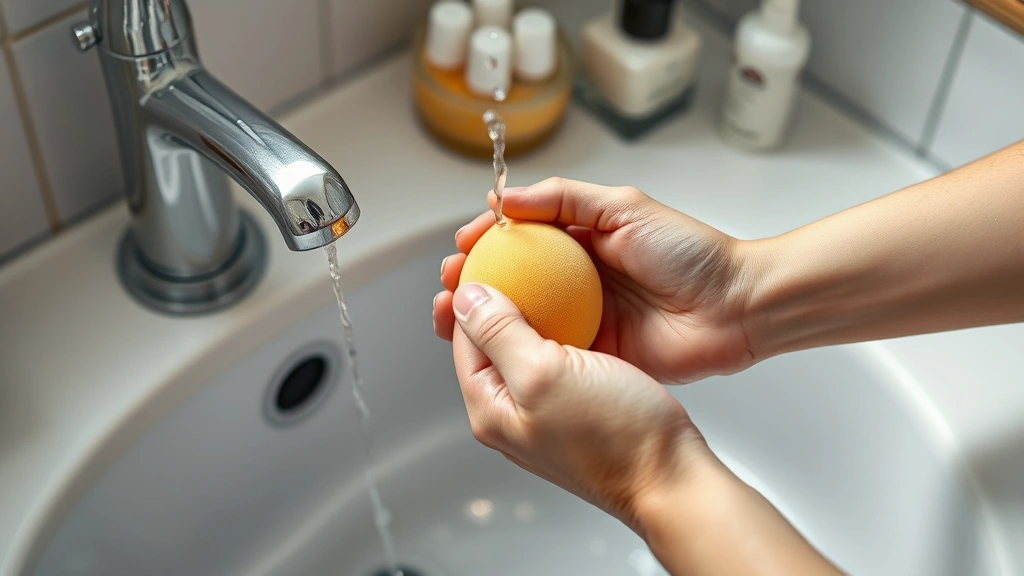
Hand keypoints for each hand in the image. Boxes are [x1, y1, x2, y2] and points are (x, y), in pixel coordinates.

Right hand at [434, 177, 755, 383]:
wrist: (736, 308)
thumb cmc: (692, 254)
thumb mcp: (625, 207)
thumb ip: (566, 199)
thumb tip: (508, 198)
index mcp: (584, 241)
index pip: (522, 237)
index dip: (487, 239)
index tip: (463, 244)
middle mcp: (578, 280)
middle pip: (512, 279)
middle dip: (473, 280)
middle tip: (449, 283)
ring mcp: (584, 319)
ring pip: (521, 318)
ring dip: (483, 316)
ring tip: (451, 315)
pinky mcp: (594, 354)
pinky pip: (547, 351)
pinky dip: (516, 349)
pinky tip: (490, 347)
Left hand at [447, 282, 842, 574]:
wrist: (672, 475)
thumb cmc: (615, 436)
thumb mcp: (544, 373)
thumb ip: (498, 333)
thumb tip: (465, 297)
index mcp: (490, 408)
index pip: (462, 338)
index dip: (468, 292)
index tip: (480, 256)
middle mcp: (511, 412)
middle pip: (490, 341)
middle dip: (495, 296)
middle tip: (506, 255)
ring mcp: (545, 410)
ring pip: (525, 344)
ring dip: (530, 306)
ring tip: (541, 270)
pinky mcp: (578, 404)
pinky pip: (558, 354)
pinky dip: (560, 323)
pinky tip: (578, 304)